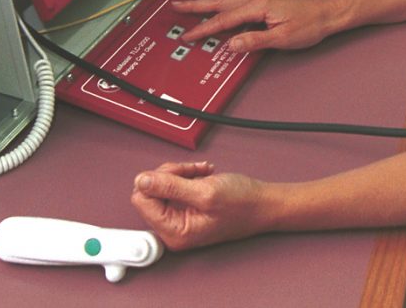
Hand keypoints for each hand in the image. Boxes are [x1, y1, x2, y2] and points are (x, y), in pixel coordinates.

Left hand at [131, 161, 272, 250]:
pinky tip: (202, 175)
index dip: (157, 181)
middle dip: (171, 175)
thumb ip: (170, 186)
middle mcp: (173, 229)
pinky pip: (174, 186)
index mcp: (174, 232)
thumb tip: (142, 180)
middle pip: (150, 191)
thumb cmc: (242, 205)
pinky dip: (187, 175)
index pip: (142, 200)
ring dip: (180, 173)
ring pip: (162, 185)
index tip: (178, 175)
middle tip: (192, 173)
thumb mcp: (205, 192)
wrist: (263, 204)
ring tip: (200, 173)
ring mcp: (179, 219)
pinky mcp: (185, 209)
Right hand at [174, 0, 348, 52]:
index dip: (203, 29)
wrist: (328, 11)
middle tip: (176, 5)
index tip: (187, 35)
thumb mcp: (282, 39)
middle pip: (219, 2)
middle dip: (196, 4)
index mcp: (257, 7)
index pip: (223, 21)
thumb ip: (254, 41)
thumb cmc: (310, 25)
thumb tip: (231, 44)